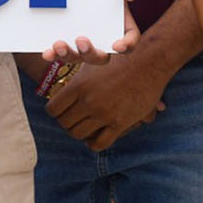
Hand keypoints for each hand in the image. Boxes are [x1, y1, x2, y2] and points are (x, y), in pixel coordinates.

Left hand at [43, 0, 142, 64]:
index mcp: (120, 21)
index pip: (129, 40)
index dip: (126, 46)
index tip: (117, 45)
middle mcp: (101, 34)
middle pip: (101, 56)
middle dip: (91, 54)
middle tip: (81, 40)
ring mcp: (80, 35)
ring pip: (77, 57)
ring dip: (68, 56)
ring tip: (58, 45)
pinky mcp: (62, 33)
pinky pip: (58, 51)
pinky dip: (53, 55)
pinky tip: (47, 52)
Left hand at [43, 51, 168, 150]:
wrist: (148, 62)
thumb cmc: (118, 58)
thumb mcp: (91, 61)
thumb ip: (74, 70)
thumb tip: (53, 65)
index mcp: (79, 85)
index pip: (53, 109)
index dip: (54, 111)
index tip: (59, 110)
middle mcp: (89, 101)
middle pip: (64, 123)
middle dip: (65, 122)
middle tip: (71, 119)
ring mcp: (104, 114)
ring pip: (79, 134)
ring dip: (78, 133)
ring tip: (82, 126)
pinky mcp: (119, 124)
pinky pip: (99, 143)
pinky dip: (93, 143)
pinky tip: (94, 137)